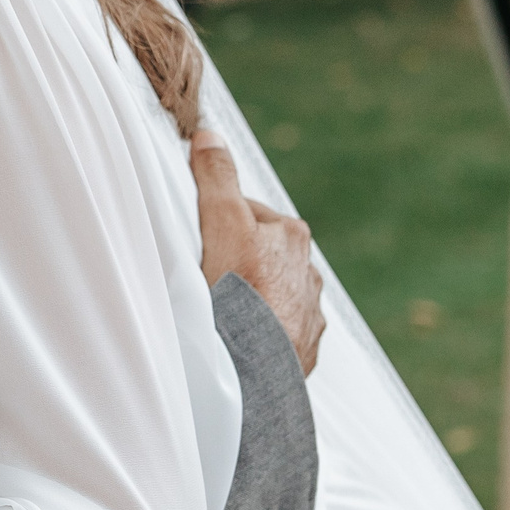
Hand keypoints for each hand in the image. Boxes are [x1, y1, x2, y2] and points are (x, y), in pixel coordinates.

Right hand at [192, 128, 325, 373]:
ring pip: (272, 295)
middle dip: (237, 262)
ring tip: (220, 314)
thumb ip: (217, 178)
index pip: (250, 215)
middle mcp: (308, 273)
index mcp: (292, 236)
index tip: (201, 240)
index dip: (219, 223)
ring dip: (250, 300)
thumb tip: (211, 136)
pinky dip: (260, 334)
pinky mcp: (302, 350)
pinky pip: (277, 333)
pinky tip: (238, 341)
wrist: (256, 372)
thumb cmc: (238, 298)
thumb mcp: (221, 223)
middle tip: (205, 278)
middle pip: (262, 255)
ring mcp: (307, 314)